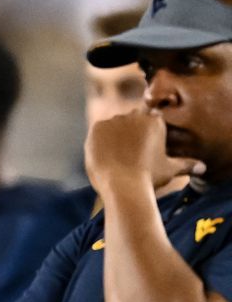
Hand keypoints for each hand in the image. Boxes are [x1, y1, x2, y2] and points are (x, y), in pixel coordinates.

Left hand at [86, 110, 200, 191]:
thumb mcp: (171, 170)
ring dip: (114, 138)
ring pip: (113, 126)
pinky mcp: (97, 127)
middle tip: (128, 156)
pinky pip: (97, 132)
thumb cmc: (150, 178)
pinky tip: (104, 155)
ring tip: (116, 158)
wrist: (124, 186)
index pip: (148, 119)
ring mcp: (115, 120)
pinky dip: (99, 142)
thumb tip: (202, 168)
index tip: (141, 149)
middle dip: (129, 135)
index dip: (143, 136)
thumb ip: (186, 164)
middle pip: (130, 121)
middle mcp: (135, 115)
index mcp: (155, 121)